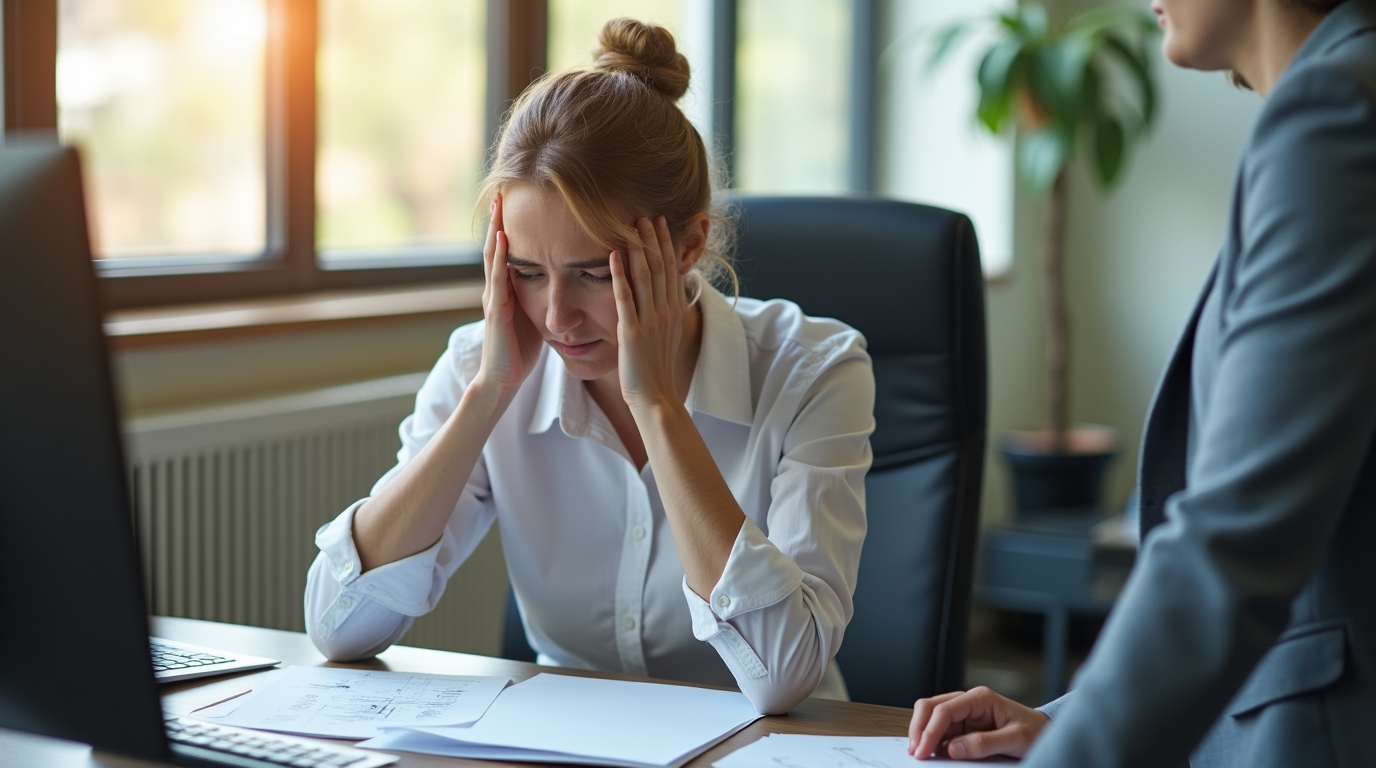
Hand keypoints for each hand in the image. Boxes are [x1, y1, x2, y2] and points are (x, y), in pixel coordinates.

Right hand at [476, 193, 542, 398]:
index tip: (519, 201)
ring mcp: (493, 298)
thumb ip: (539, 298)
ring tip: (500, 204)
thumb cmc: (520, 352)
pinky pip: (497, 279)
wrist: (504, 380)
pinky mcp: (495, 311)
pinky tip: (503, 239)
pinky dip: (499, 257)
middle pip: (497, 247)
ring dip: (496, 229)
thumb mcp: (533, 317)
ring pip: (493, 257)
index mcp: (507, 290)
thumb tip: (558, 281)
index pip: (509, 251)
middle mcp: (496, 289)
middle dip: (500, 220)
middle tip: (504, 190)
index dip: (512, 227)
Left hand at [609, 215, 684, 411]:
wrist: (655, 398)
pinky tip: (613, 255)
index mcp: (673, 312)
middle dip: (655, 239)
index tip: (661, 223)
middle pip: (661, 267)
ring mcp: (650, 321)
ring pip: (646, 277)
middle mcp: (665, 312)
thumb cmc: (655, 371)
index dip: (666, 245)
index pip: (671, 270)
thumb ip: (661, 314)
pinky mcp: (632, 333)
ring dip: (640, 248)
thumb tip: (660, 297)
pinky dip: (619, 275)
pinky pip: (625, 298)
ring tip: (633, 224)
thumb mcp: (664, 337)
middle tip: (648, 214)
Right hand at [908, 687, 1049, 760]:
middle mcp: (968, 702)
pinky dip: (933, 741)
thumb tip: (953, 749)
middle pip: (930, 707)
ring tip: (920, 754)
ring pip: (931, 717)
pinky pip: (941, 731)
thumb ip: (984, 743)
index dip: (930, 730)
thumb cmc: (1035, 731)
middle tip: (915, 752)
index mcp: (980, 698)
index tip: (922, 749)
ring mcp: (964, 714)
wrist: (1046, 733)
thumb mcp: (1015, 739)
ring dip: (923, 734)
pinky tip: (931, 752)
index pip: (944, 709)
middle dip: (919, 728)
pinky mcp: (964, 726)